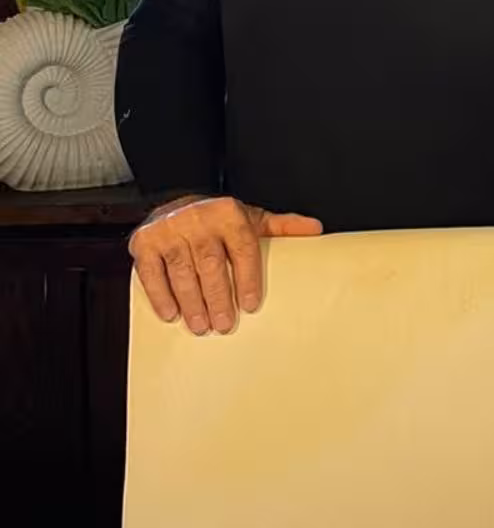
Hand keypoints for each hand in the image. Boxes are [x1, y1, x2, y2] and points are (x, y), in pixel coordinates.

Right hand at [127, 195, 322, 334]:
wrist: (174, 201)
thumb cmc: (219, 219)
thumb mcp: (252, 218)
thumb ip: (282, 226)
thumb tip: (316, 229)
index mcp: (229, 213)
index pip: (242, 248)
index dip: (248, 278)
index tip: (251, 305)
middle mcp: (198, 219)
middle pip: (210, 264)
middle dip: (218, 297)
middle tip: (224, 325)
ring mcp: (169, 230)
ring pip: (181, 271)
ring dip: (191, 302)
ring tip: (201, 326)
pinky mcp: (143, 242)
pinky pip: (150, 273)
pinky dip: (160, 295)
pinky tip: (172, 314)